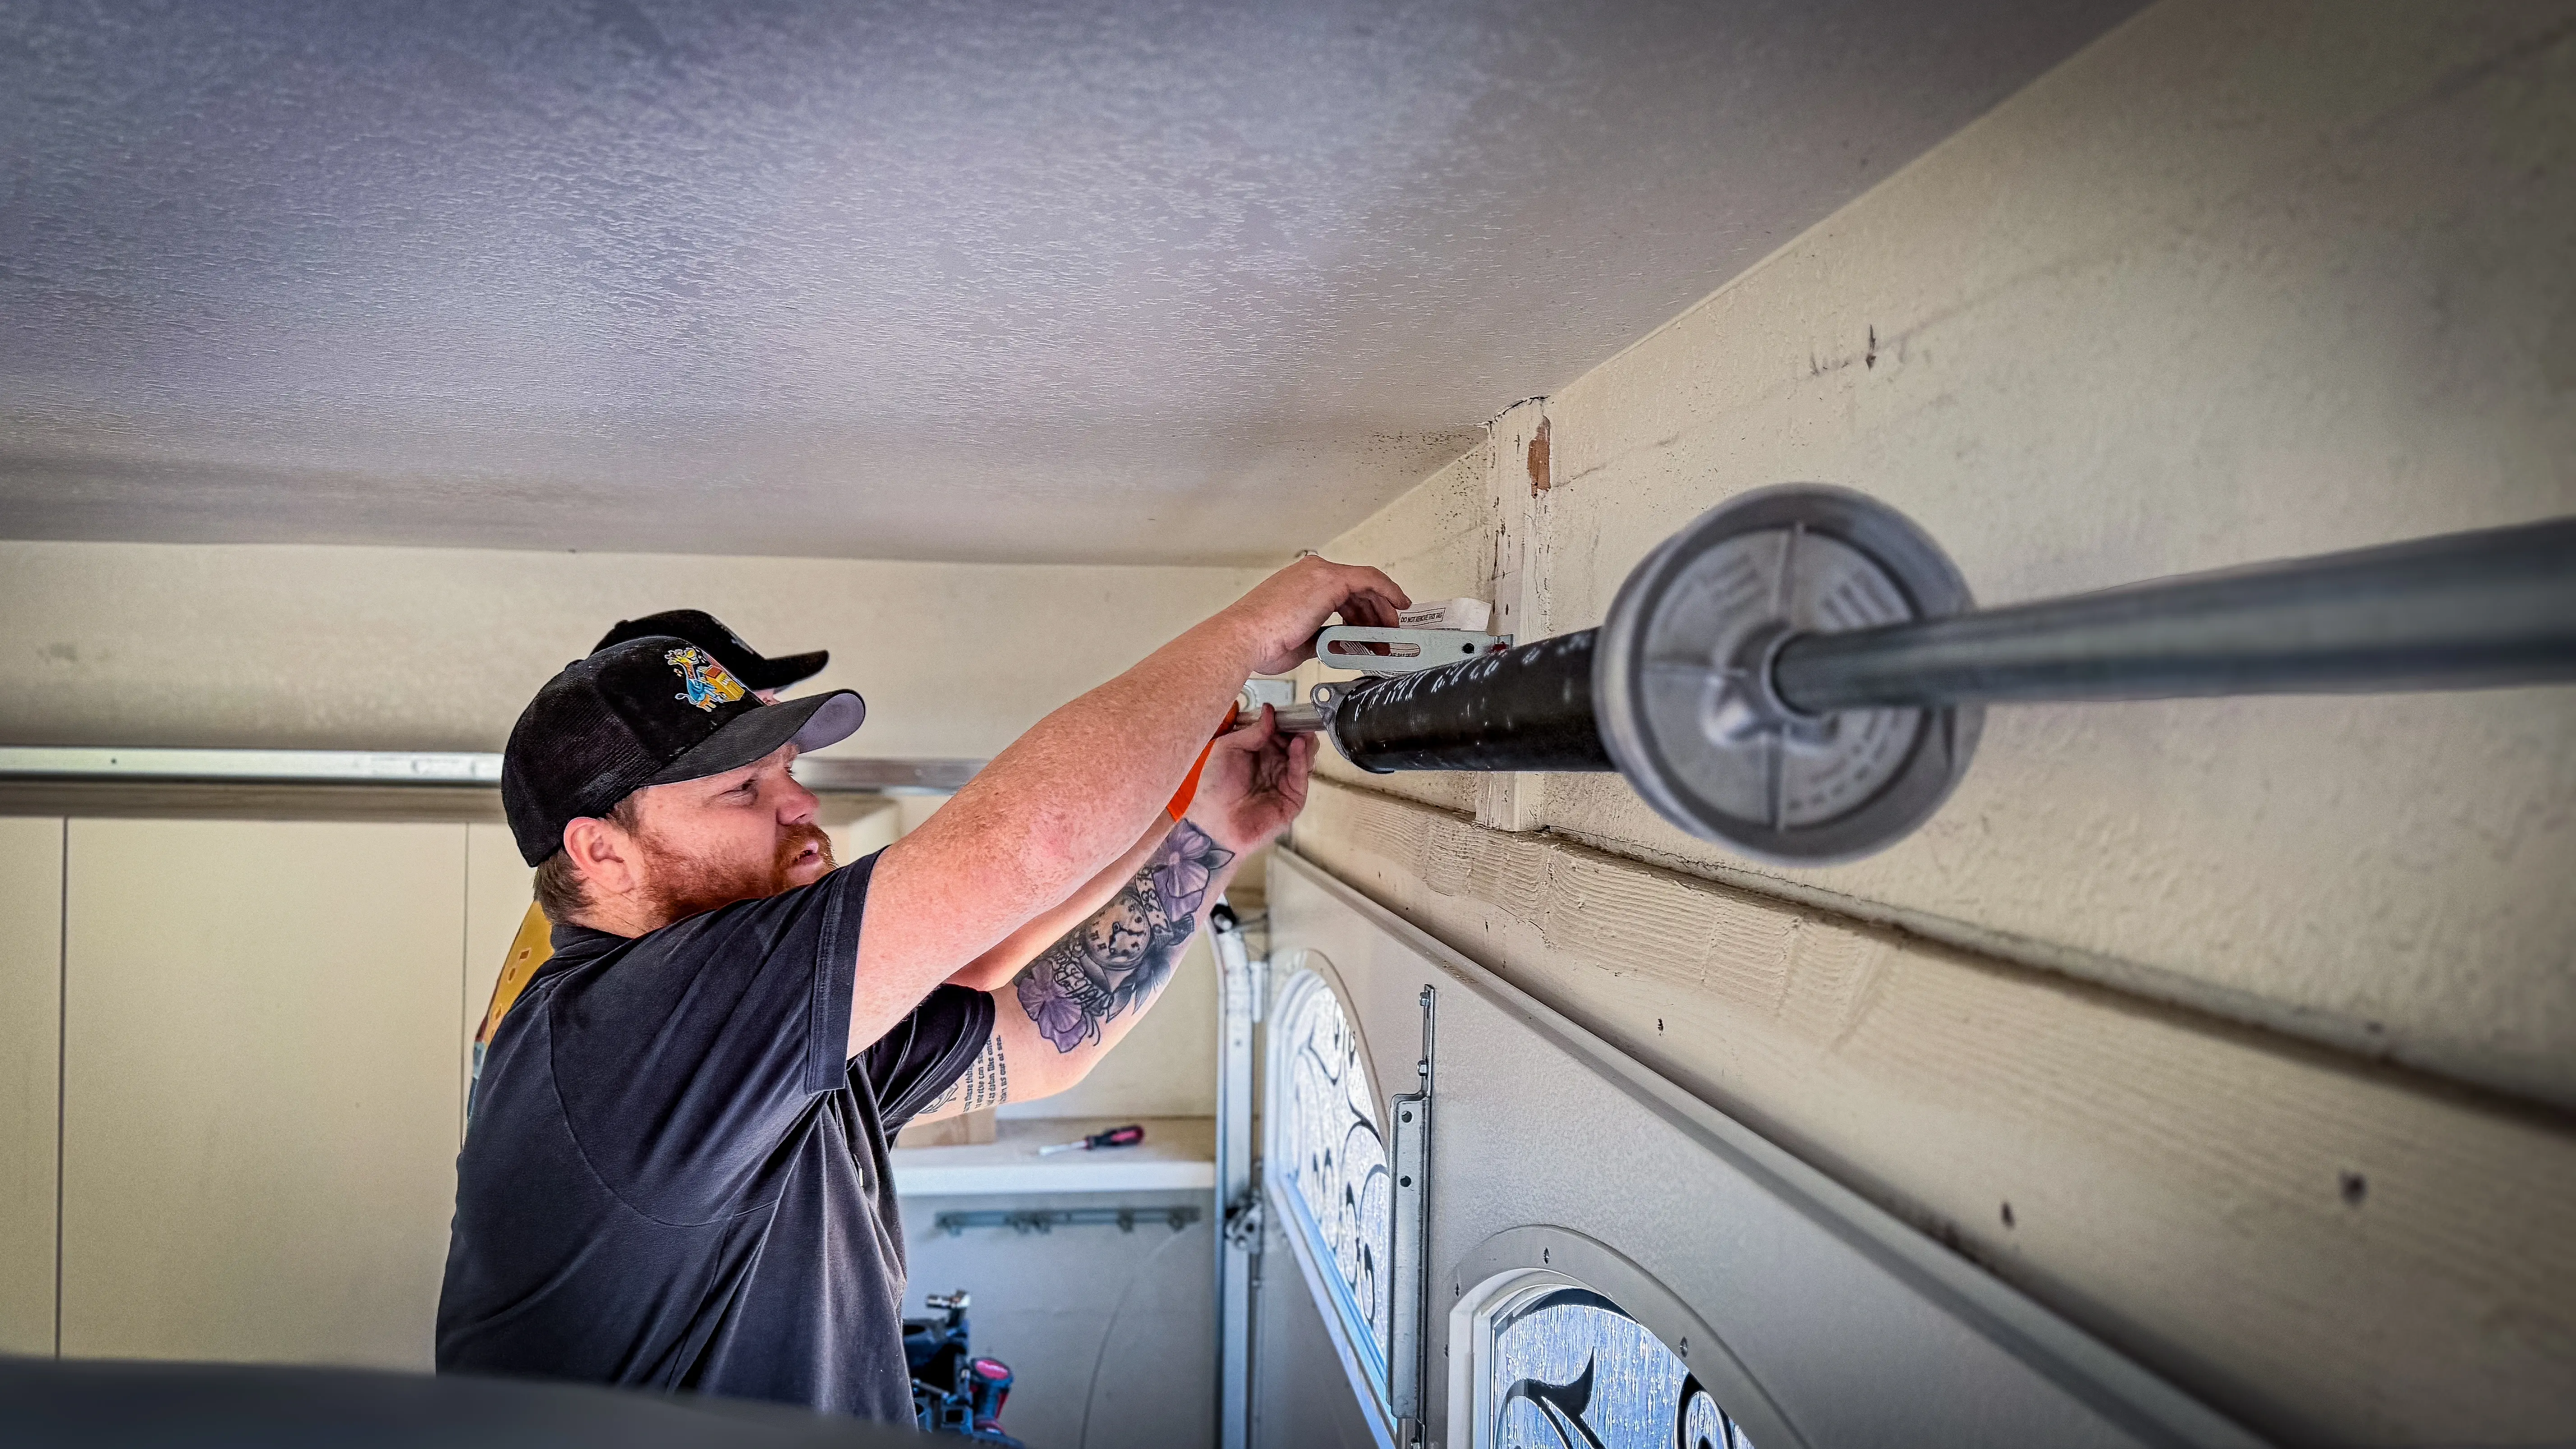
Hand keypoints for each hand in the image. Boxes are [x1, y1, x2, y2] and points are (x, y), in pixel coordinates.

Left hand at [1186, 706, 1316, 856]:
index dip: (1284, 722)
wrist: (1215, 823)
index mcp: (1256, 752)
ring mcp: (1285, 780)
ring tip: (1300, 733)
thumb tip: (1270, 711)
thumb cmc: (1214, 787)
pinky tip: (1298, 745)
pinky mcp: (1293, 797)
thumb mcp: (1227, 748)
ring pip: (1304, 756)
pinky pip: (1301, 774)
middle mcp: (1273, 765)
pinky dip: (1302, 757)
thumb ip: (1252, 731)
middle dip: (1297, 730)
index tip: (1287, 711)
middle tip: (1298, 721)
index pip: (1278, 732)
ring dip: (1304, 742)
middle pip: (1294, 742)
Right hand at [1222, 556, 1409, 675]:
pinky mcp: (1330, 579)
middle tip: (1387, 638)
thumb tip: (1342, 647)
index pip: (1341, 594)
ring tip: (1391, 635)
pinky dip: (1388, 591)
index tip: (1375, 629)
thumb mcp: (1300, 643)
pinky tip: (1399, 606)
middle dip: (1375, 616)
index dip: (1362, 613)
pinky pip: (1370, 580)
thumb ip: (1324, 639)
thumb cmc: (1261, 642)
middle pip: (1356, 591)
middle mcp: (1310, 573)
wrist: (1246, 638)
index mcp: (1299, 584)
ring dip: (1383, 611)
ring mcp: (1320, 573)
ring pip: (1365, 586)